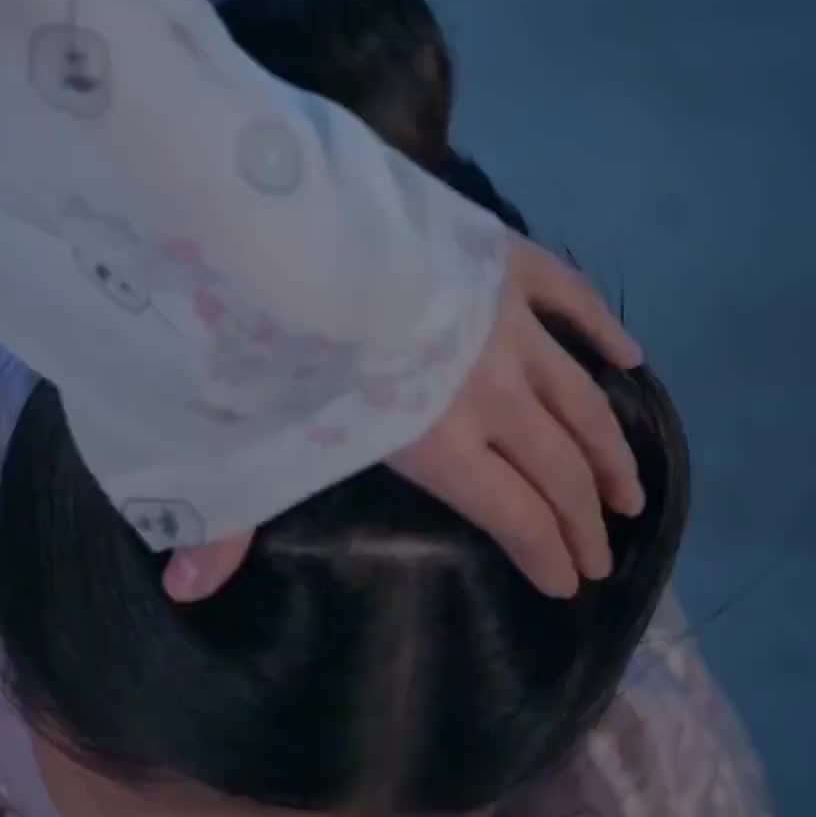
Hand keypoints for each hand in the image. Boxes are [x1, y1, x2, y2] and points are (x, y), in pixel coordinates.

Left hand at [164, 239, 643, 602]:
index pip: (515, 515)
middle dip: (586, 519)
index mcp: (436, 443)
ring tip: (632, 488)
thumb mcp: (244, 439)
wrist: (284, 224)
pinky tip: (630, 360)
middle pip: (558, 468)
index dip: (548, 554)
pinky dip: (602, 331)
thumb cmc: (262, 341)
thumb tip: (183, 592)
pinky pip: (571, 297)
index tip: (571, 584)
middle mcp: (488, 392)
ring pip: (581, 396)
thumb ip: (226, 521)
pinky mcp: (501, 258)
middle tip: (607, 555)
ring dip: (611, 448)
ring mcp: (504, 322)